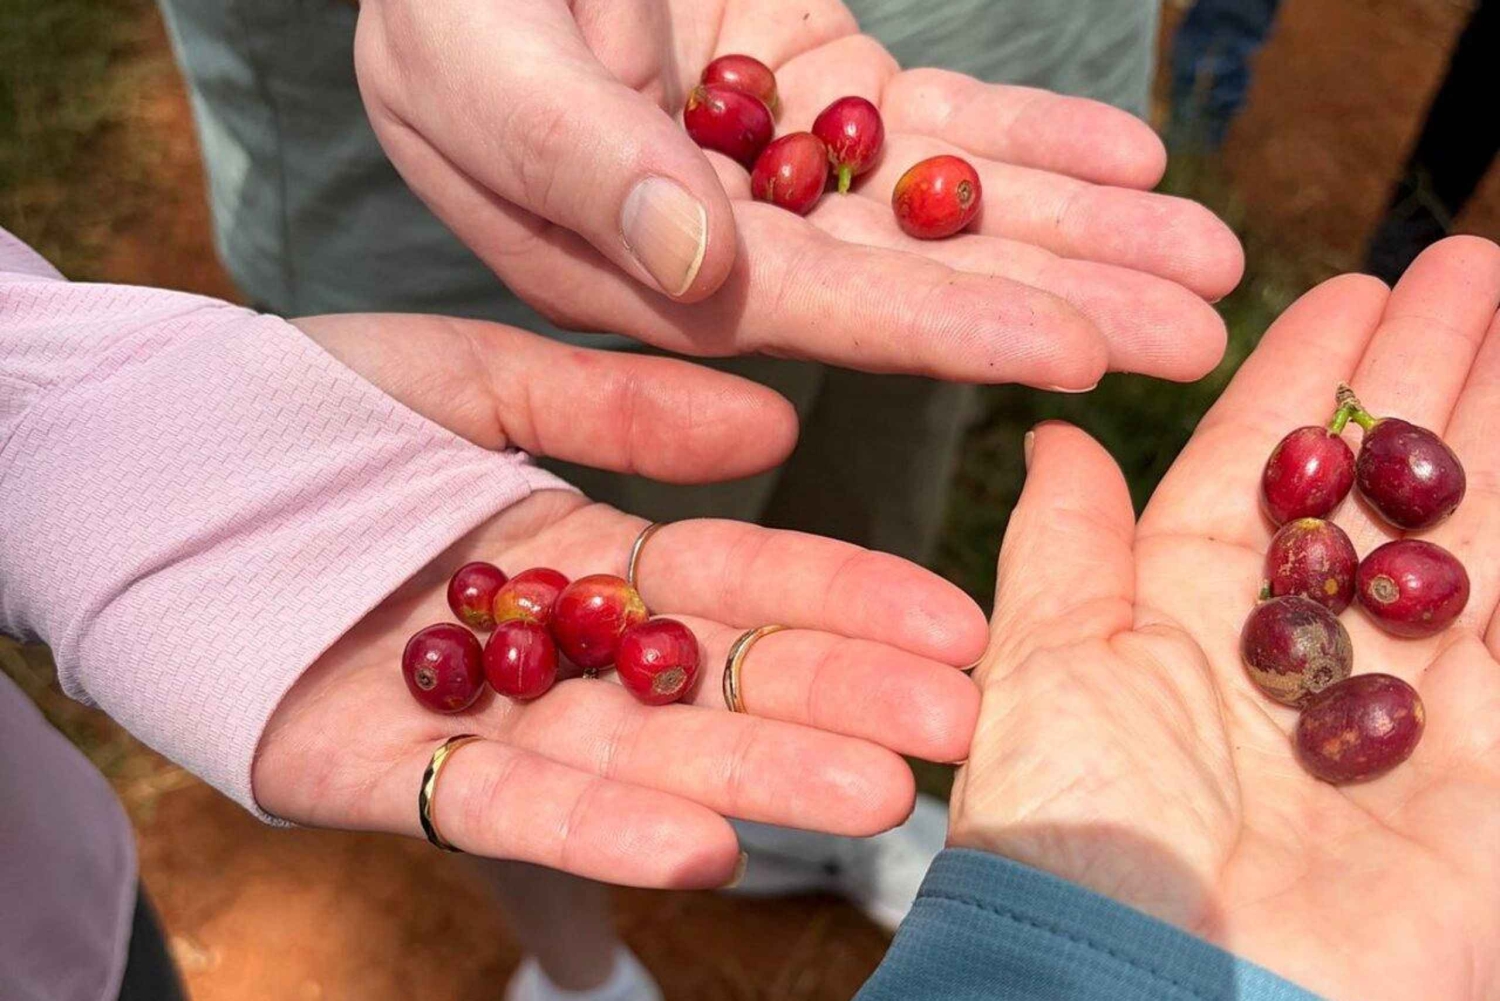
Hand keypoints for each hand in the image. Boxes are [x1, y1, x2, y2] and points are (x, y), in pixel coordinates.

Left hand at [254, 313, 986, 887]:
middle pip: (711, 680)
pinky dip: (601, 823)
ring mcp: (478, 720)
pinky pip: (504, 804)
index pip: (733, 584)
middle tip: (956, 725)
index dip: (841, 601)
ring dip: (753, 777)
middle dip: (835, 701)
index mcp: (579, 553)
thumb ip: (615, 403)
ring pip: (635, 754)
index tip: (948, 624)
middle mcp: (550, 651)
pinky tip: (702, 841)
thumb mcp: (472, 372)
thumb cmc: (307, 406)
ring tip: (875, 795)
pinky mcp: (388, 776)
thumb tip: (776, 425)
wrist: (143, 459)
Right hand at [352, 0, 1242, 386]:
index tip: (1071, 352)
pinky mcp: (814, 87)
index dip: (932, 331)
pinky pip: (933, 122)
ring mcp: (771, 166)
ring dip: (1076, 227)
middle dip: (1052, 298)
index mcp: (613, 264)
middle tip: (1197, 328)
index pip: (794, 309)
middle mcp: (706, 240)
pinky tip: (1132, 161)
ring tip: (1207, 256)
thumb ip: (574, 159)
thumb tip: (694, 264)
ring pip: (938, 206)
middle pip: (899, 280)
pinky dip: (1028, 140)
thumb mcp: (477, 50)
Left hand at [949, 237, 1499, 999]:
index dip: (1307, 384)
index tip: (1352, 293)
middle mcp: (1295, 658)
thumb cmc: (1075, 838)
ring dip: (1498, 441)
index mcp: (1183, 620)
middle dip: (1423, 381)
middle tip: (1471, 266)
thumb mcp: (1041, 671)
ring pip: (1466, 552)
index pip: (1261, 473)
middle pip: (1376, 495)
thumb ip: (1064, 552)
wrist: (1153, 997)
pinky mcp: (1485, 787)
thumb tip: (1060, 442)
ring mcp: (1398, 719)